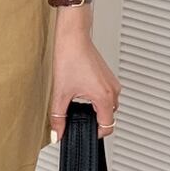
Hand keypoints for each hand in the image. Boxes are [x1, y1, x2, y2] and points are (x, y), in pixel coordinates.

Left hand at [49, 16, 120, 141]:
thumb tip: (57, 133)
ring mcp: (112, 82)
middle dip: (94, 120)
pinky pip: (106, 93)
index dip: (94, 133)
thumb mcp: (61, 92)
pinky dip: (96, 97)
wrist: (73, 37)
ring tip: (79, 101)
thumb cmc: (70, 57)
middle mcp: (113, 90)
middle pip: (109, 117)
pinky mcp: (108, 75)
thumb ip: (58, 117)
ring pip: (108, 105)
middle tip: (78, 117)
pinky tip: (82, 91)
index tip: (83, 131)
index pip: (107, 127)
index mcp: (105, 97)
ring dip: (95, 108)